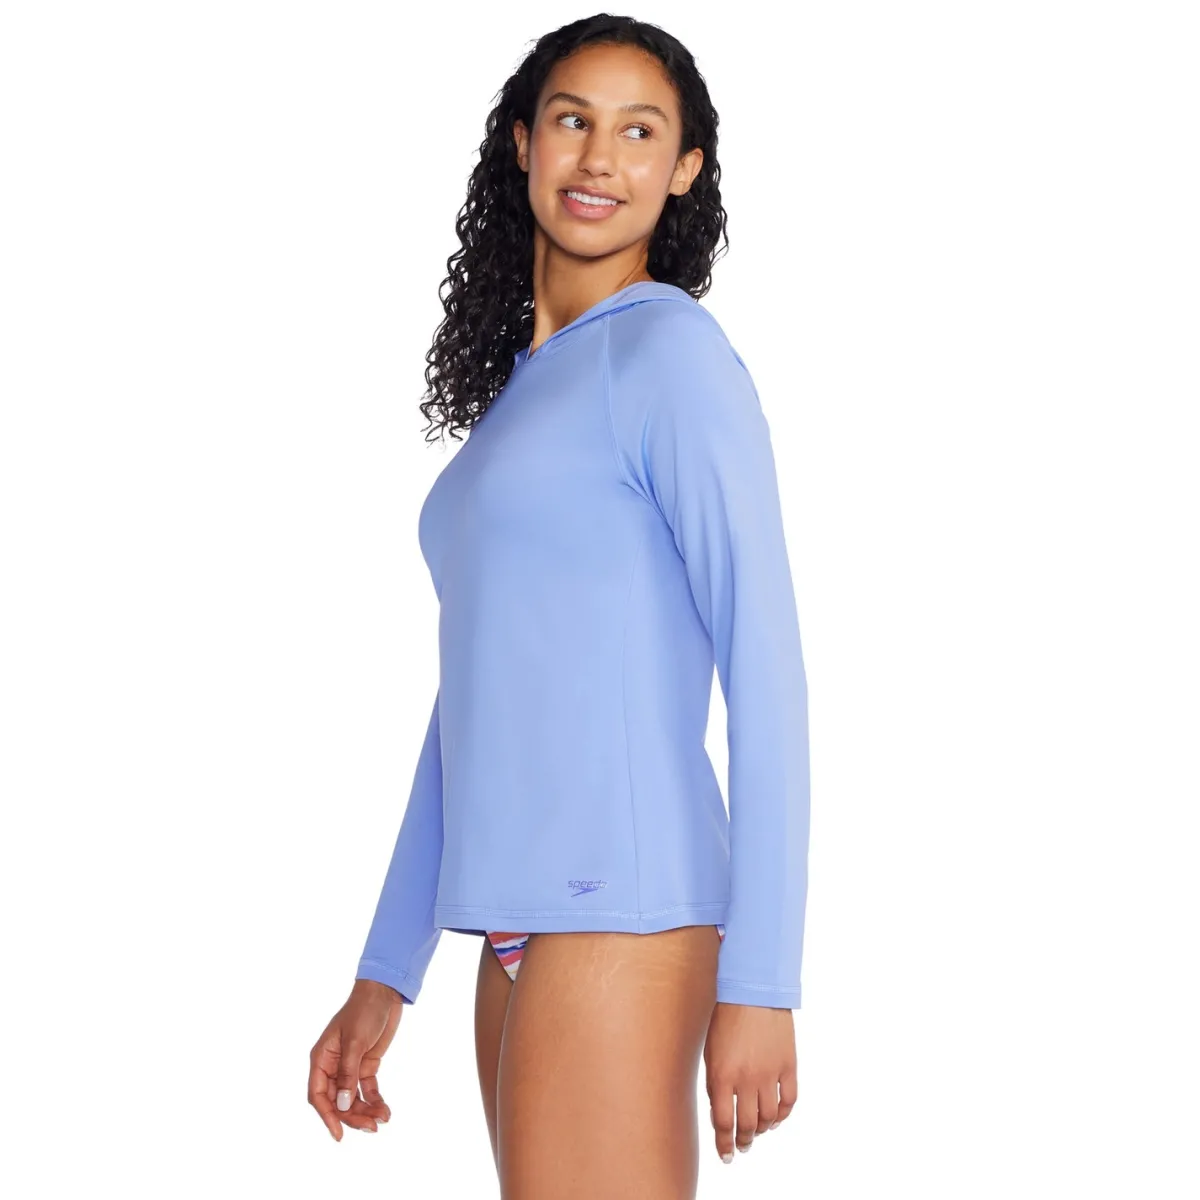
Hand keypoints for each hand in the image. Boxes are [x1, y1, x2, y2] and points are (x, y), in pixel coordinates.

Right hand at [308, 979, 403, 1140]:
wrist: (384, 992)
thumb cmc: (363, 1011)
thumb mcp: (355, 1041)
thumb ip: (348, 1074)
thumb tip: (343, 1105)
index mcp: (321, 1059)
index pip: (319, 1095)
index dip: (327, 1116)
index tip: (339, 1134)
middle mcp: (333, 1066)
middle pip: (338, 1101)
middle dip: (353, 1116)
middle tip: (372, 1127)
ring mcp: (350, 1067)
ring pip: (353, 1098)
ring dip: (365, 1111)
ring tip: (383, 1119)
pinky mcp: (366, 1065)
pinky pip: (366, 1089)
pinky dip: (374, 1100)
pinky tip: (385, 1109)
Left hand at [703, 1001, 797, 1162]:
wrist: (753, 992)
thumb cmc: (725, 1020)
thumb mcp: (710, 1052)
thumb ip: (714, 1084)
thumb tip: (720, 1114)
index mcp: (721, 1075)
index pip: (723, 1123)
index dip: (724, 1144)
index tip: (726, 1155)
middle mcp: (746, 1079)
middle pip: (747, 1125)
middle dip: (743, 1140)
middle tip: (742, 1146)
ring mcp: (770, 1073)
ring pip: (769, 1117)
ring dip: (762, 1129)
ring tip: (757, 1132)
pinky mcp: (788, 1066)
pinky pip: (789, 1101)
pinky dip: (783, 1115)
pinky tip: (776, 1118)